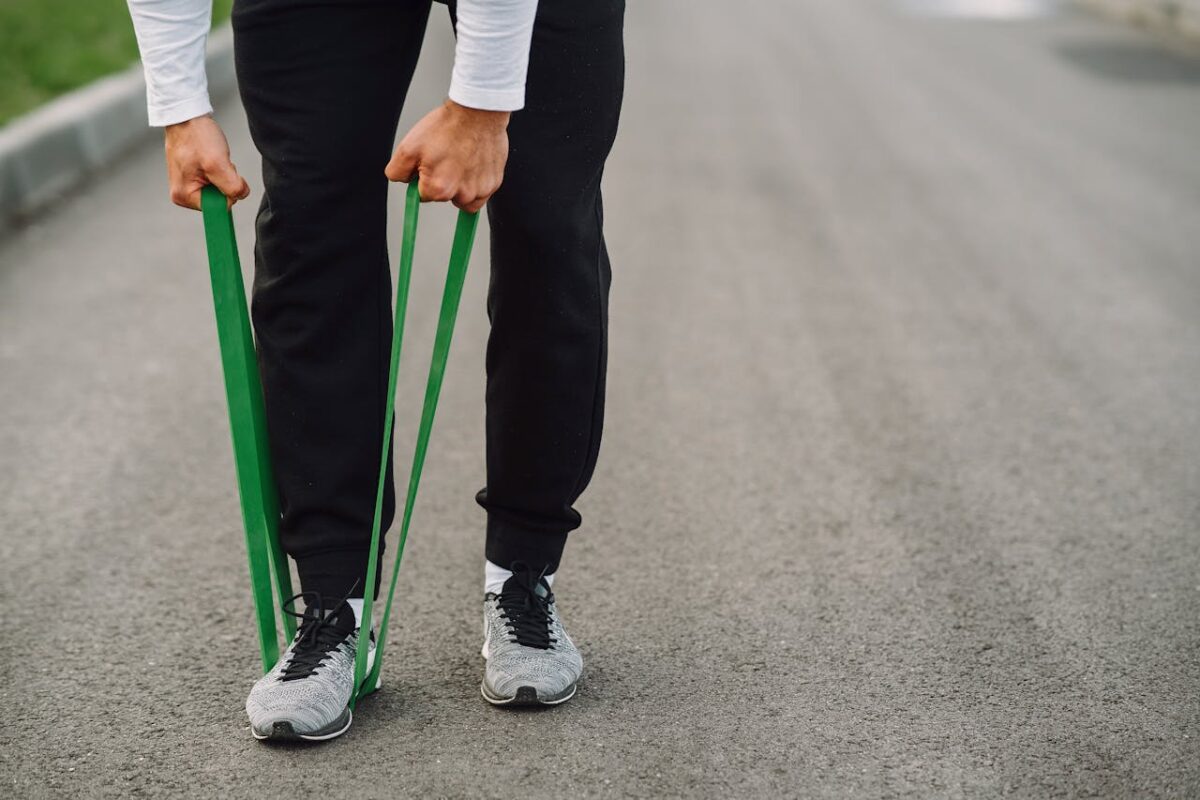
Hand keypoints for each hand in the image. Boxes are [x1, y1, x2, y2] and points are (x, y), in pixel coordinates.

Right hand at [163, 115, 250, 209]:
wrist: (187, 116)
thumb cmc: (196, 136)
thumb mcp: (217, 163)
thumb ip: (231, 186)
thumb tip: (240, 195)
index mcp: (184, 196)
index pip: (219, 207)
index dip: (227, 191)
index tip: (223, 173)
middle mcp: (183, 194)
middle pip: (219, 199)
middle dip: (225, 181)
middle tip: (217, 163)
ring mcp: (188, 185)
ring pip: (219, 189)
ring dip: (223, 174)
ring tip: (213, 158)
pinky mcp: (194, 177)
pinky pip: (216, 181)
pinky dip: (220, 170)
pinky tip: (212, 159)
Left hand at [385, 100, 509, 212]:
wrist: (477, 112)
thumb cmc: (447, 126)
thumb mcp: (408, 146)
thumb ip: (397, 171)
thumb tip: (401, 181)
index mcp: (438, 188)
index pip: (423, 196)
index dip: (423, 178)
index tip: (428, 165)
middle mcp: (462, 194)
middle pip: (444, 197)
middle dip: (442, 181)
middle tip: (445, 158)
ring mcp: (480, 190)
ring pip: (464, 199)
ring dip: (460, 186)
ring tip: (460, 161)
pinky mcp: (494, 183)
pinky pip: (481, 194)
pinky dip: (476, 183)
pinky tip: (473, 164)